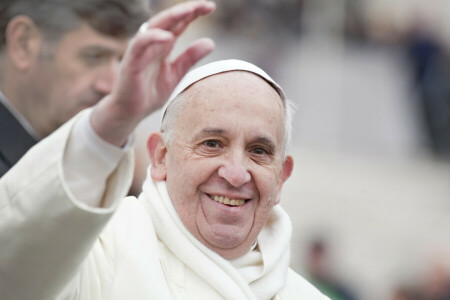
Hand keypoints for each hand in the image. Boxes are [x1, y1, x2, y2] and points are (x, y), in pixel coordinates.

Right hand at [91, 1, 214, 145]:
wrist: (131, 111)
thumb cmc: (151, 92)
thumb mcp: (176, 73)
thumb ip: (190, 57)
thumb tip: (211, 42)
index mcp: (163, 45)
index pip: (179, 23)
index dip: (193, 13)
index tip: (211, 7)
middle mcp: (152, 43)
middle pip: (169, 20)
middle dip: (187, 10)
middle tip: (206, 5)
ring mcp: (141, 50)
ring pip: (154, 26)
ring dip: (171, 17)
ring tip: (189, 11)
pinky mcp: (131, 61)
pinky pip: (140, 44)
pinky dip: (153, 38)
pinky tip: (168, 36)